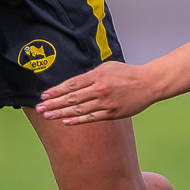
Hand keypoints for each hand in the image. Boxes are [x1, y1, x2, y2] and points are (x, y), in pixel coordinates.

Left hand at [37, 62, 167, 124]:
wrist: (149, 83)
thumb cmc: (127, 74)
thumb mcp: (107, 67)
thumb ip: (90, 75)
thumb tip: (72, 84)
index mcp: (98, 75)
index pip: (72, 84)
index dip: (56, 90)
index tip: (44, 95)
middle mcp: (100, 89)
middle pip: (72, 98)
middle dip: (53, 104)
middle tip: (40, 108)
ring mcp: (106, 102)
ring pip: (79, 109)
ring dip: (61, 113)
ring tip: (48, 116)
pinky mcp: (112, 113)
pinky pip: (91, 118)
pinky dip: (77, 120)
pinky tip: (66, 122)